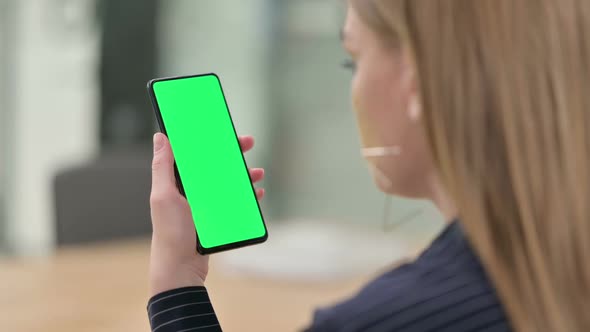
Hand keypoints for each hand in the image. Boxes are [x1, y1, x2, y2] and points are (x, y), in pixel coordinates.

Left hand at [149, 133, 264, 296]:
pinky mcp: (216, 217)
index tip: (222, 128)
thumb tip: (160, 137)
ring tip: (258, 173)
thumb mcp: (164, 197)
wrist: (181, 268)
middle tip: (249, 142)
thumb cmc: (170, 234)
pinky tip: (257, 192)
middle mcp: (191, 189)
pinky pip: (235, 201)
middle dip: (232, 152)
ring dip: (244, 174)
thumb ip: (162, 167)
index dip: (208, 139)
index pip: (194, 152)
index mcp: (177, 181)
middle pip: (214, 164)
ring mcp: (205, 204)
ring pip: (228, 182)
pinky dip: (247, 195)